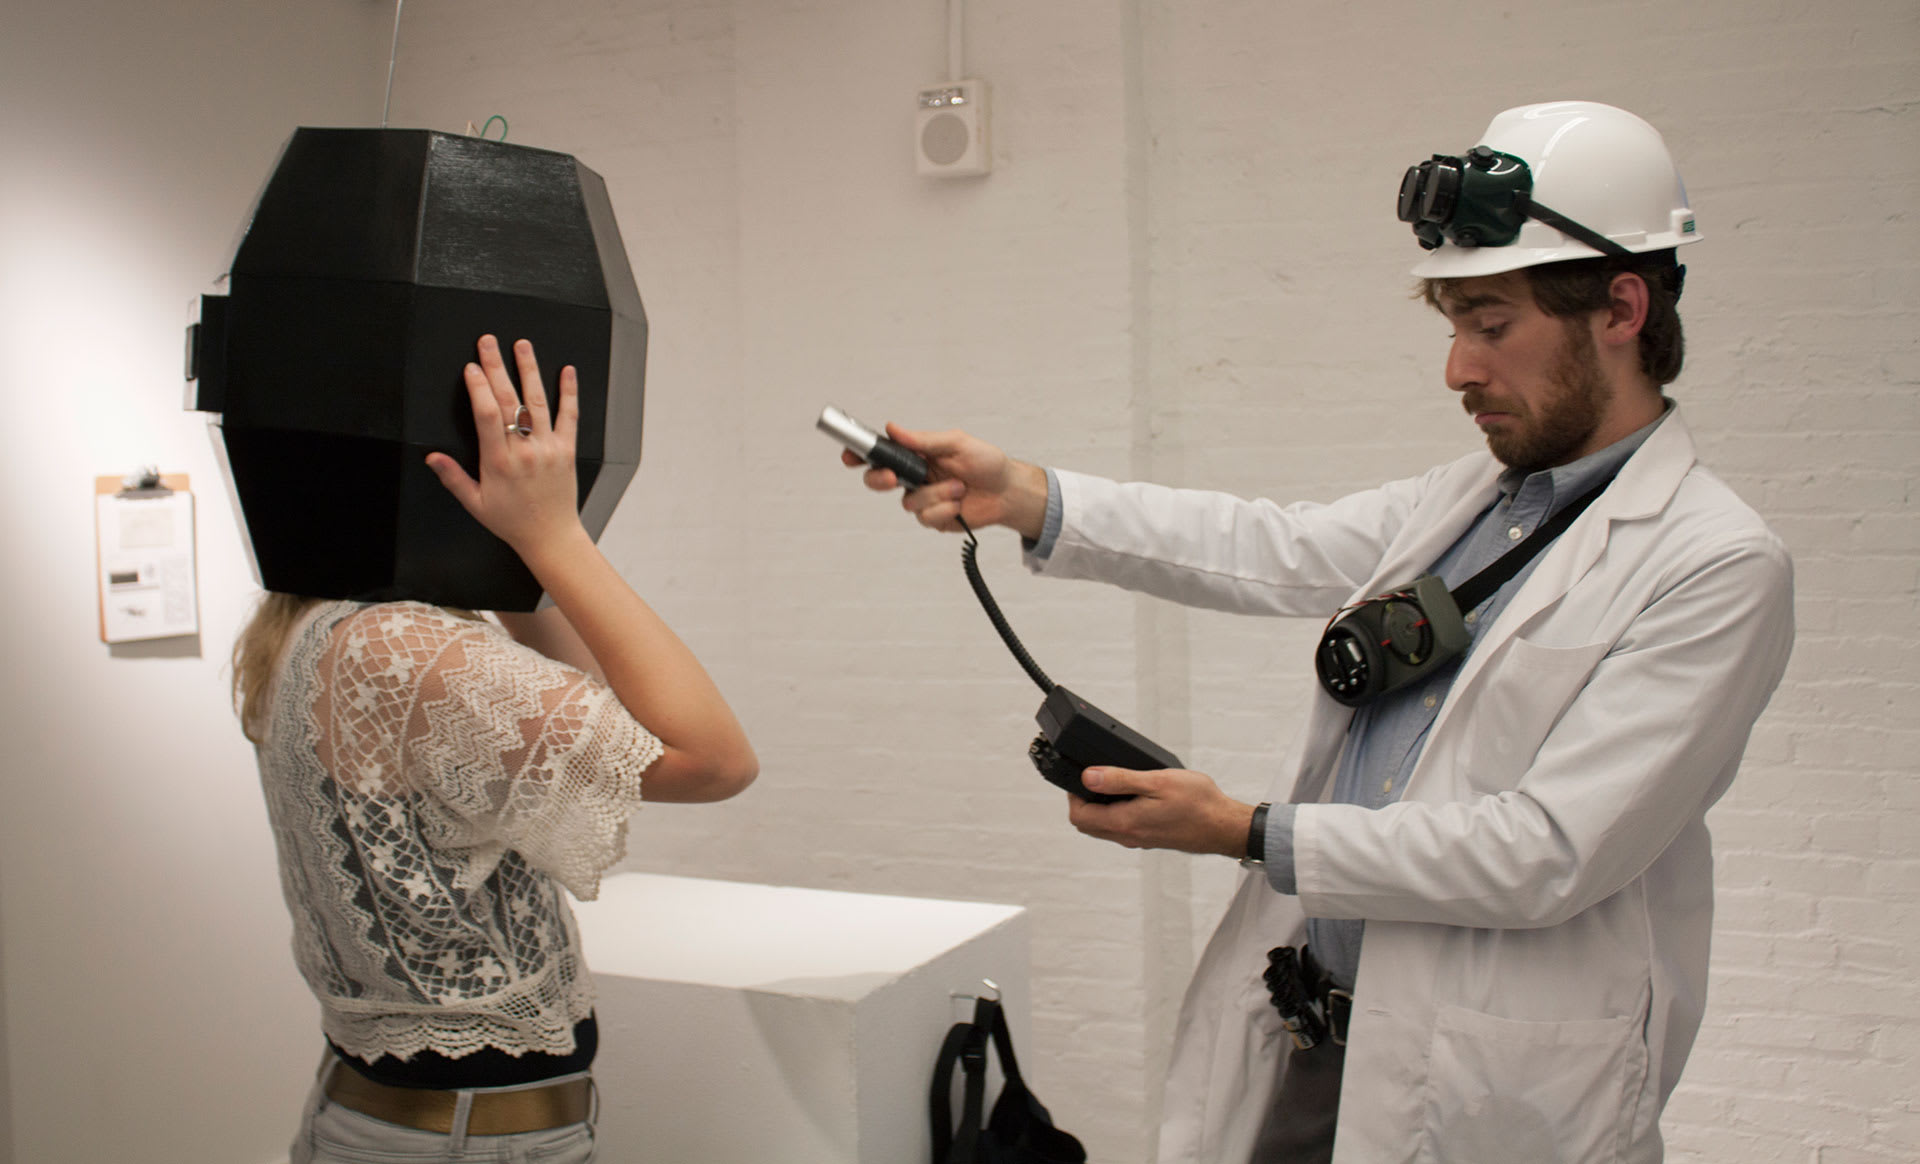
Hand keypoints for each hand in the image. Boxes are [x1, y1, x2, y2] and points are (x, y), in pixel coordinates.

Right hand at [426, 335, 583, 560]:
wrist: (550, 536)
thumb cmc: (511, 521)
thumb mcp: (475, 503)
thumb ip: (453, 477)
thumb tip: (431, 456)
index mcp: (498, 462)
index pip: (487, 415)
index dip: (478, 387)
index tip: (471, 367)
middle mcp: (524, 451)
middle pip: (509, 400)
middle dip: (496, 367)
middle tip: (488, 342)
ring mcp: (548, 448)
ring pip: (538, 402)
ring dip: (529, 370)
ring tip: (522, 345)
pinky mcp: (567, 450)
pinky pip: (570, 416)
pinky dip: (569, 392)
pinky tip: (567, 371)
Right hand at [840, 423, 1047, 538]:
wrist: (1006, 491)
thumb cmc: (985, 462)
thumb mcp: (956, 443)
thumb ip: (924, 440)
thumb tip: (894, 429)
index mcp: (915, 454)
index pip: (880, 453)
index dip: (859, 454)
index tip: (849, 456)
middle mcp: (914, 476)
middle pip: (878, 480)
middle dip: (880, 480)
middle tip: (894, 478)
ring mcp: (922, 498)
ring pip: (908, 502)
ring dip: (936, 495)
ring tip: (959, 488)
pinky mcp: (933, 518)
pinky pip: (926, 517)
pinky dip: (944, 509)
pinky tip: (959, 504)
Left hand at [1067, 766, 1256, 857]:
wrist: (1225, 827)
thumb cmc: (1198, 803)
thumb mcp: (1157, 781)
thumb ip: (1120, 780)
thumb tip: (1088, 777)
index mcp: (1125, 822)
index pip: (1080, 816)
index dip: (1073, 795)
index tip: (1082, 775)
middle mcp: (1128, 836)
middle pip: (1088, 825)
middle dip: (1082, 802)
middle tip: (1093, 778)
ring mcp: (1139, 839)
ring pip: (1104, 827)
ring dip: (1099, 808)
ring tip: (1112, 783)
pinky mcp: (1150, 838)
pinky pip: (1122, 828)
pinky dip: (1116, 813)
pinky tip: (1132, 796)